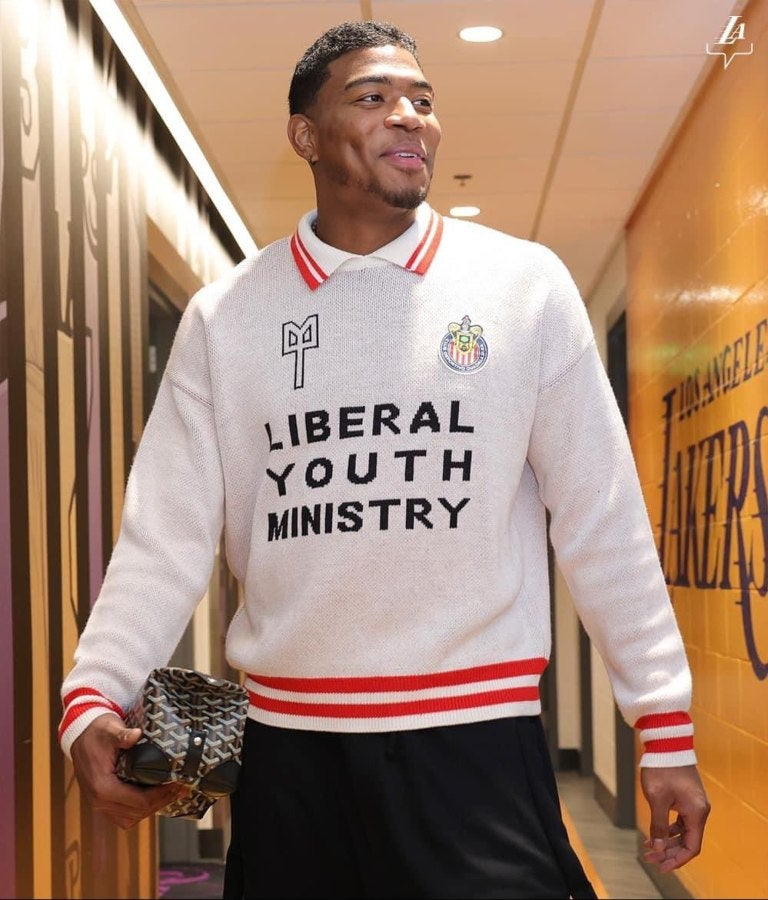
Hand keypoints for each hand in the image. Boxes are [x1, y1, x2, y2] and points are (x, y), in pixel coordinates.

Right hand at [70, 712, 186, 829]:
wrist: (80, 735)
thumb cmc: (97, 732)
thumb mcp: (110, 730)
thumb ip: (123, 735)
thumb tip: (137, 734)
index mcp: (102, 787)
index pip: (139, 802)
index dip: (161, 795)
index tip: (178, 784)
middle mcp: (99, 801)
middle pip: (137, 813)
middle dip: (161, 802)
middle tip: (181, 789)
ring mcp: (99, 804)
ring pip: (130, 818)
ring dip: (151, 808)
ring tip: (170, 794)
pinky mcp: (102, 802)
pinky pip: (123, 815)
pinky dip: (139, 810)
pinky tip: (154, 797)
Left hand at [641, 765, 710, 871]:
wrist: (667, 743)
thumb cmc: (662, 769)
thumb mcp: (657, 799)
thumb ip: (658, 825)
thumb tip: (657, 848)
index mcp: (697, 813)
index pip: (691, 847)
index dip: (677, 860)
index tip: (661, 866)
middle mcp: (699, 810)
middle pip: (687, 841)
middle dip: (669, 852)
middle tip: (649, 858)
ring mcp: (694, 804)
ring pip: (683, 832)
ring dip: (667, 841)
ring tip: (648, 848)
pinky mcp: (687, 798)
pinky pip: (680, 821)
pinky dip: (668, 829)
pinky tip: (654, 834)